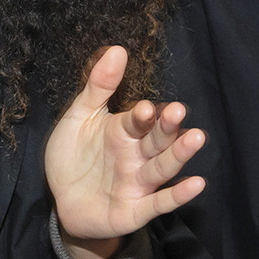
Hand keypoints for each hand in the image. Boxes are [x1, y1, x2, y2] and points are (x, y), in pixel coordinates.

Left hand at [45, 46, 206, 258]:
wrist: (61, 201)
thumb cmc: (73, 156)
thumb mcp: (79, 118)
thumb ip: (98, 87)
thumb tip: (117, 49)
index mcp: (123, 130)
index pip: (139, 119)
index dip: (142, 114)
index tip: (143, 107)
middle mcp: (136, 155)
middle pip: (157, 139)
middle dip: (168, 126)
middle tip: (177, 111)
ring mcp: (138, 183)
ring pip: (162, 167)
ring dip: (179, 154)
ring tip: (196, 138)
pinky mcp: (135, 210)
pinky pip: (160, 203)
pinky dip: (178, 194)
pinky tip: (197, 183)